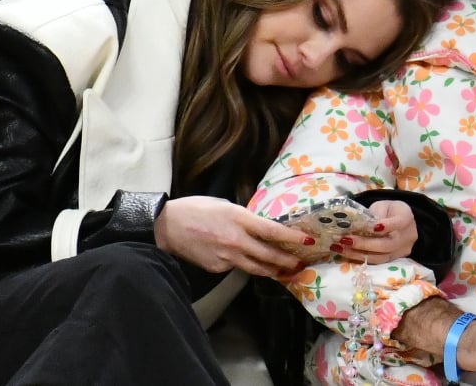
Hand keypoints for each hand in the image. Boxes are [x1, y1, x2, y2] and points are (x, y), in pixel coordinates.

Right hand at [154, 195, 309, 276]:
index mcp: (240, 219)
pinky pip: (237, 267)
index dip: (293, 238)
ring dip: (272, 270)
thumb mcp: (225, 205)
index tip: (308, 241)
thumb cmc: (195, 209)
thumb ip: (244, 218)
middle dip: (288, 260)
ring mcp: (227, 257)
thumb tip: (260, 227)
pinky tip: (247, 262)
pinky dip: (245, 265)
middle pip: (270, 255)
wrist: (167, 226)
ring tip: (283, 270)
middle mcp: (237, 241)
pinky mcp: (218, 268)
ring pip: (257, 268)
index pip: (273, 232)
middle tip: (300, 262)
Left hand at [330, 199, 417, 263]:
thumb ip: (374, 214)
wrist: (403, 223)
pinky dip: (359, 257)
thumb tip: (357, 225)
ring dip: (357, 254)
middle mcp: (406, 238)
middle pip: (386, 245)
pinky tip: (345, 253)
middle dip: (364, 244)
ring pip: (379, 257)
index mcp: (406, 218)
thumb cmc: (390, 211)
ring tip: (339, 248)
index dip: (386, 226)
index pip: (398, 223)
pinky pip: (376, 261)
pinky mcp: (392, 260)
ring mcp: (400, 252)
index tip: (372, 227)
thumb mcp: (384, 205)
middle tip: (345, 240)